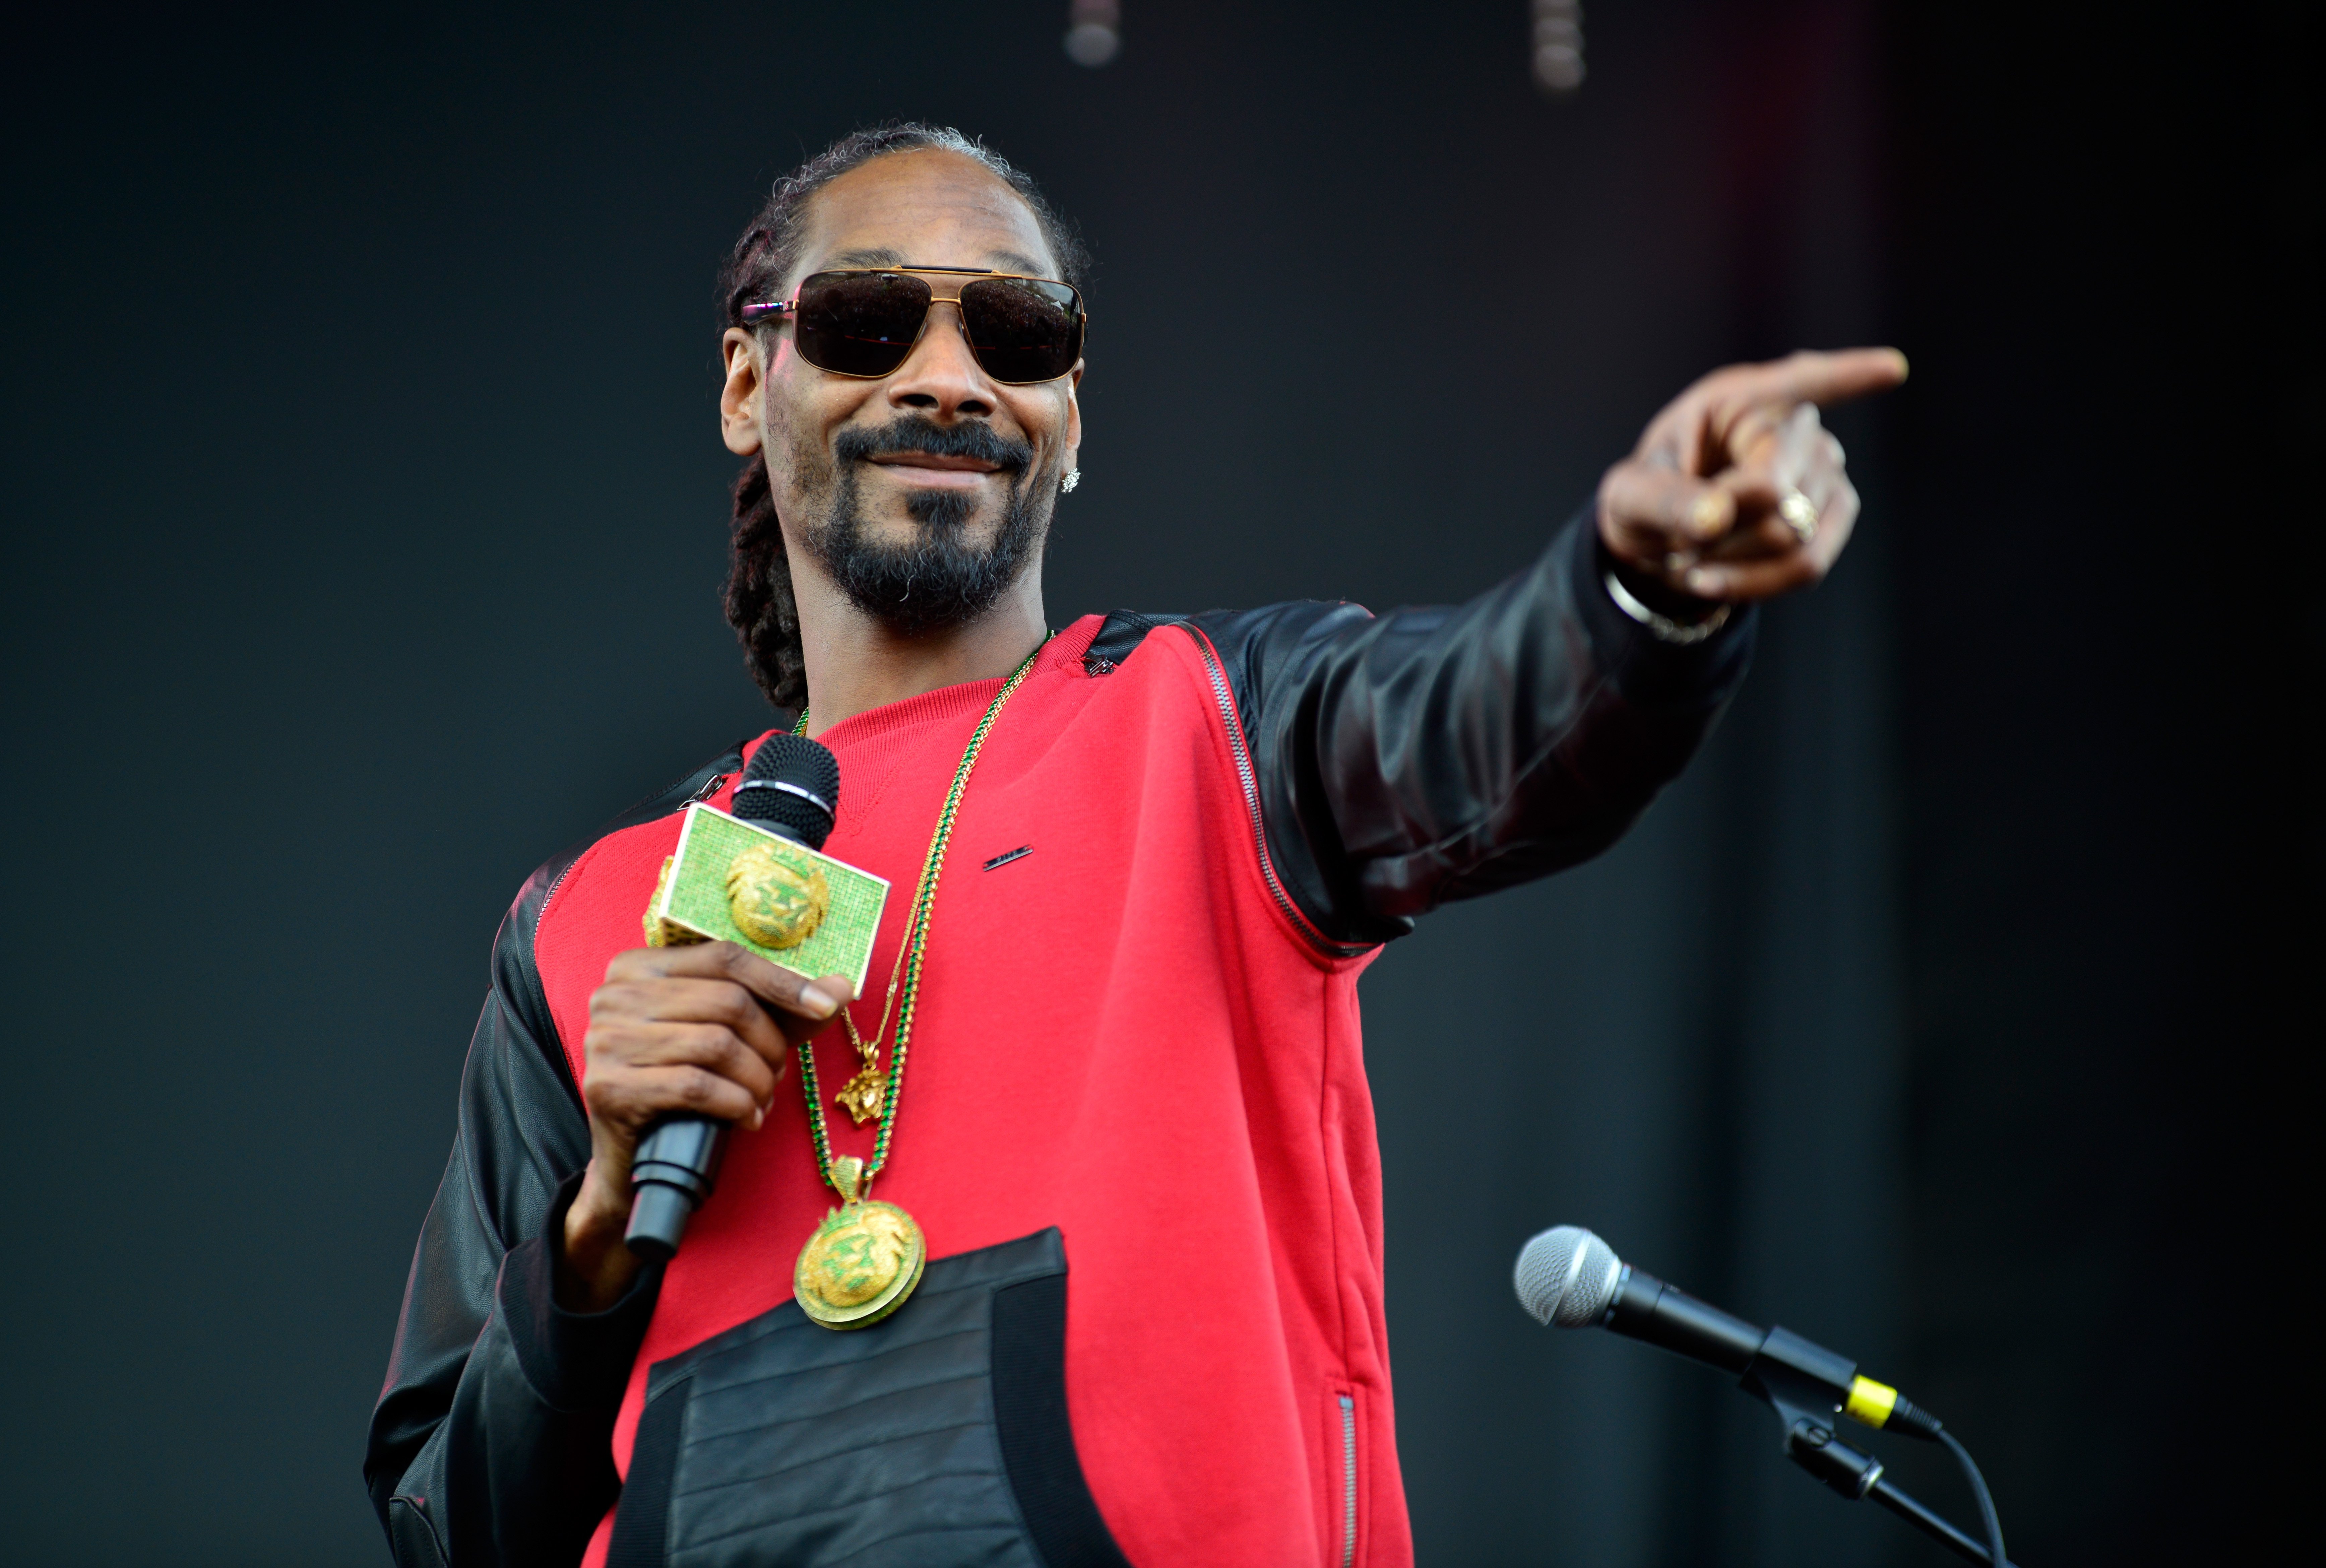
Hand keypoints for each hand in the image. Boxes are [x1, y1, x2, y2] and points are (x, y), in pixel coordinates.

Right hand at [558, 943, 854, 1309]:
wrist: (632, 1160)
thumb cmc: (685, 1088)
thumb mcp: (734, 1038)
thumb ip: (783, 1010)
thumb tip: (843, 987)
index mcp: (639, 966)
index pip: (725, 958)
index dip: (782, 982)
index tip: (826, 1006)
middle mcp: (614, 995)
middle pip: (727, 1001)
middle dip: (770, 1043)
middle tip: (778, 1074)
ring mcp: (604, 1041)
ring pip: (716, 1044)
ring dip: (757, 1078)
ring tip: (763, 1099)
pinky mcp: (608, 1088)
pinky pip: (696, 1086)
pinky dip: (737, 1104)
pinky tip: (748, 1119)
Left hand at [1597, 348, 1906, 605]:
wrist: (1658, 540)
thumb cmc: (1644, 500)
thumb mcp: (1629, 497)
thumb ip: (1664, 502)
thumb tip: (1715, 518)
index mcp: (1736, 401)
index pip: (1800, 381)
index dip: (1847, 376)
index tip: (1892, 368)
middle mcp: (1792, 428)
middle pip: (1775, 492)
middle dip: (1717, 531)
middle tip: (1676, 539)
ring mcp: (1824, 470)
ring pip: (1793, 537)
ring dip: (1732, 561)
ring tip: (1690, 558)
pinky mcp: (1833, 515)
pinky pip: (1808, 565)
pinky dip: (1754, 583)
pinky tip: (1714, 579)